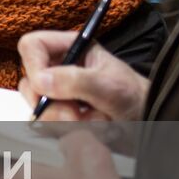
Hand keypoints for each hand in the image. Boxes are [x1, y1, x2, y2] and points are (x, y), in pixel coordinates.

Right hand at [17, 29, 148, 121]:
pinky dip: (67, 132)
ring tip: (95, 122)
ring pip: (38, 108)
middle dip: (52, 103)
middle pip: (30, 82)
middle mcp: (59, 69)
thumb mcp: (109, 86)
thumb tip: (40, 80)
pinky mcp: (58, 115)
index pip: (32, 46)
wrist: (147, 123)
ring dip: (65, 121)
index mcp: (70, 48)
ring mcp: (57, 94)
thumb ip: (75, 80)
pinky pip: (47, 126)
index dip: (33, 65)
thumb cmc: (135, 97)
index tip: (44, 87)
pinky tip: (90, 129)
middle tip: (75, 114)